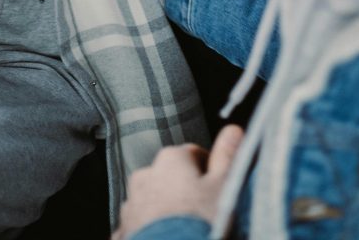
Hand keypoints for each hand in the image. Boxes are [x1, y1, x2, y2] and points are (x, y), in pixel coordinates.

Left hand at [112, 124, 243, 238]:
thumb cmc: (202, 222)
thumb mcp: (225, 186)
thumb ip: (228, 156)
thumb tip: (234, 129)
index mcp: (170, 159)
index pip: (194, 155)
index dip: (211, 173)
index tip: (220, 192)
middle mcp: (145, 175)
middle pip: (172, 177)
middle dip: (187, 191)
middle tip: (205, 214)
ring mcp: (132, 204)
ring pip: (155, 201)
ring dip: (168, 211)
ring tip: (188, 230)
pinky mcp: (125, 230)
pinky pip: (141, 225)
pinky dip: (152, 229)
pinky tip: (168, 238)